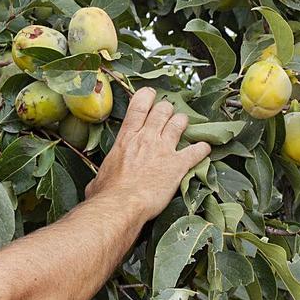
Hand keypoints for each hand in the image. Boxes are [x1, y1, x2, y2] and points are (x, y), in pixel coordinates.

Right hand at [85, 88, 210, 217]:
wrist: (121, 205)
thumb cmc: (107, 194)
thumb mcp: (98, 179)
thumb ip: (100, 177)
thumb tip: (94, 187)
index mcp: (126, 139)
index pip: (139, 106)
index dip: (147, 96)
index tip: (151, 94)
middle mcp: (146, 138)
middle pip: (162, 111)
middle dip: (167, 110)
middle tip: (168, 113)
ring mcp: (164, 149)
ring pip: (179, 123)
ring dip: (183, 122)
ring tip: (184, 124)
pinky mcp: (178, 165)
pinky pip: (196, 151)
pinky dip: (202, 148)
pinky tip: (205, 148)